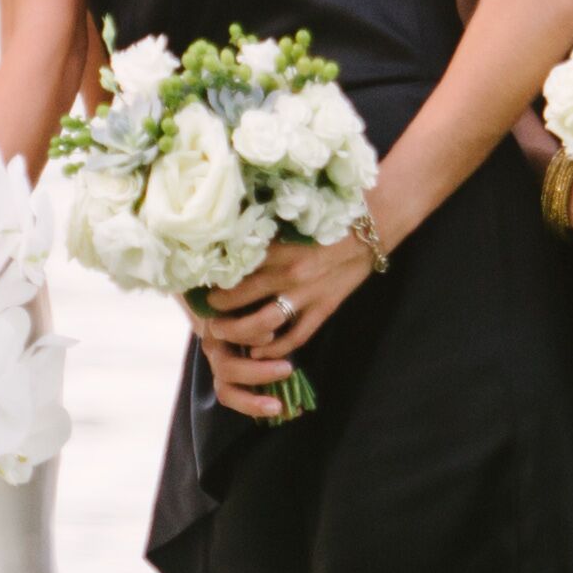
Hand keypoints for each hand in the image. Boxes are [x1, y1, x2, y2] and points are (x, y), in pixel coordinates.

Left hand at [192, 231, 376, 420]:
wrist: (371, 229)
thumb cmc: (331, 219)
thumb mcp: (295, 222)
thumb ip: (268, 235)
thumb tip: (234, 238)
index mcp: (280, 248)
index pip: (236, 267)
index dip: (214, 276)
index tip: (200, 281)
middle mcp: (290, 274)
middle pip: (241, 298)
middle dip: (218, 308)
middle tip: (206, 312)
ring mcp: (308, 295)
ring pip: (263, 324)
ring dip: (239, 333)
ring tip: (223, 333)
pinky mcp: (324, 309)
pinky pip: (296, 337)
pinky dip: (274, 349)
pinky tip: (258, 353)